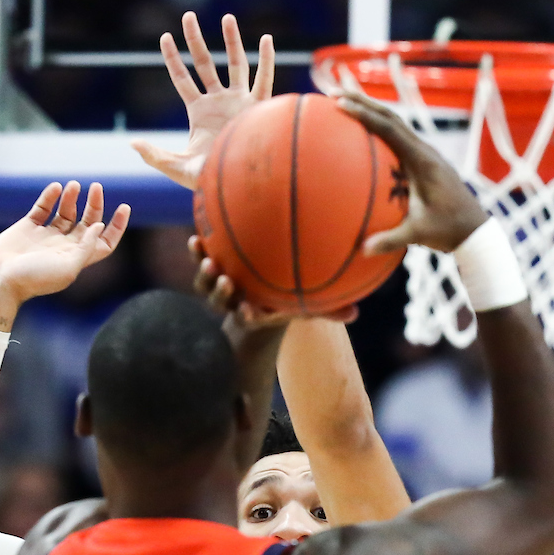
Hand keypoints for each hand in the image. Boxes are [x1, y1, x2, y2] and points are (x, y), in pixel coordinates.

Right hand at [0, 182, 130, 329]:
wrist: (0, 280)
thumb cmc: (35, 279)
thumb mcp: (68, 267)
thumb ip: (86, 247)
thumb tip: (100, 226)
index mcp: (77, 258)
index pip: (104, 242)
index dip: (117, 226)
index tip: (124, 207)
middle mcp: (64, 247)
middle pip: (87, 223)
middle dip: (94, 205)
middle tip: (96, 187)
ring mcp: (46, 237)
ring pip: (65, 213)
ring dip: (72, 198)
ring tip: (75, 186)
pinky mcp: (28, 227)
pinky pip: (43, 208)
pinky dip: (50, 197)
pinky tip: (57, 187)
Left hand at [131, 12, 274, 190]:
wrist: (236, 187)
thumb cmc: (207, 181)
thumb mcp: (177, 167)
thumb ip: (154, 156)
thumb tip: (133, 143)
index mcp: (199, 112)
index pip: (182, 79)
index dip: (173, 59)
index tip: (164, 38)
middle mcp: (219, 102)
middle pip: (205, 63)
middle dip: (195, 40)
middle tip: (187, 16)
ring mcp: (239, 103)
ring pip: (235, 65)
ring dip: (232, 41)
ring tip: (227, 17)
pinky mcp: (257, 109)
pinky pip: (264, 81)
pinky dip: (267, 61)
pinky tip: (266, 40)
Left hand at [188, 236, 357, 327]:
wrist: (265, 291)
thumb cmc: (292, 298)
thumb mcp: (311, 305)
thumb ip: (329, 311)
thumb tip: (356, 314)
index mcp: (256, 311)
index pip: (250, 318)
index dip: (247, 316)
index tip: (249, 312)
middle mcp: (236, 301)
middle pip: (222, 303)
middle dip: (221, 294)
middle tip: (228, 281)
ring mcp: (222, 285)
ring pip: (207, 286)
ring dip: (206, 275)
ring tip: (209, 260)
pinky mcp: (214, 266)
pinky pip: (202, 261)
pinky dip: (198, 252)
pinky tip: (197, 236)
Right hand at [338, 95, 486, 254]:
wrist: (474, 229)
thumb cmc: (448, 230)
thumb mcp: (419, 234)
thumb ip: (391, 240)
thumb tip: (362, 250)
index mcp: (422, 160)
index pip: (389, 129)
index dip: (365, 114)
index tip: (342, 104)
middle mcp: (424, 151)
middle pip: (390, 117)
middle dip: (363, 102)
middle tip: (336, 94)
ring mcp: (425, 155)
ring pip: (395, 125)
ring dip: (372, 113)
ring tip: (346, 106)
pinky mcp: (423, 163)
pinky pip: (398, 141)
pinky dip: (379, 132)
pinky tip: (363, 140)